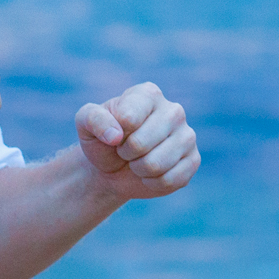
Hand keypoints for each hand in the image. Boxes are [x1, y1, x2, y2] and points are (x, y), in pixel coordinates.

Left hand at [75, 82, 198, 198]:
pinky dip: (152, 183)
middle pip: (141, 143)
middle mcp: (173, 110)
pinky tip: (151, 174)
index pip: (128, 118)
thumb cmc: (102, 139)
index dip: (114, 133)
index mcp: (148, 94)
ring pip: (156, 165)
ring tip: (138, 161)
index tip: (114, 133)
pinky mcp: (193, 160)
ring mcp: (187, 136)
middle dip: (126, 154)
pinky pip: (169, 180)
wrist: (114, 167)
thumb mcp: (85, 124)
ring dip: (138, 170)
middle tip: (125, 150)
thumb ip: (93, 119)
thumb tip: (115, 135)